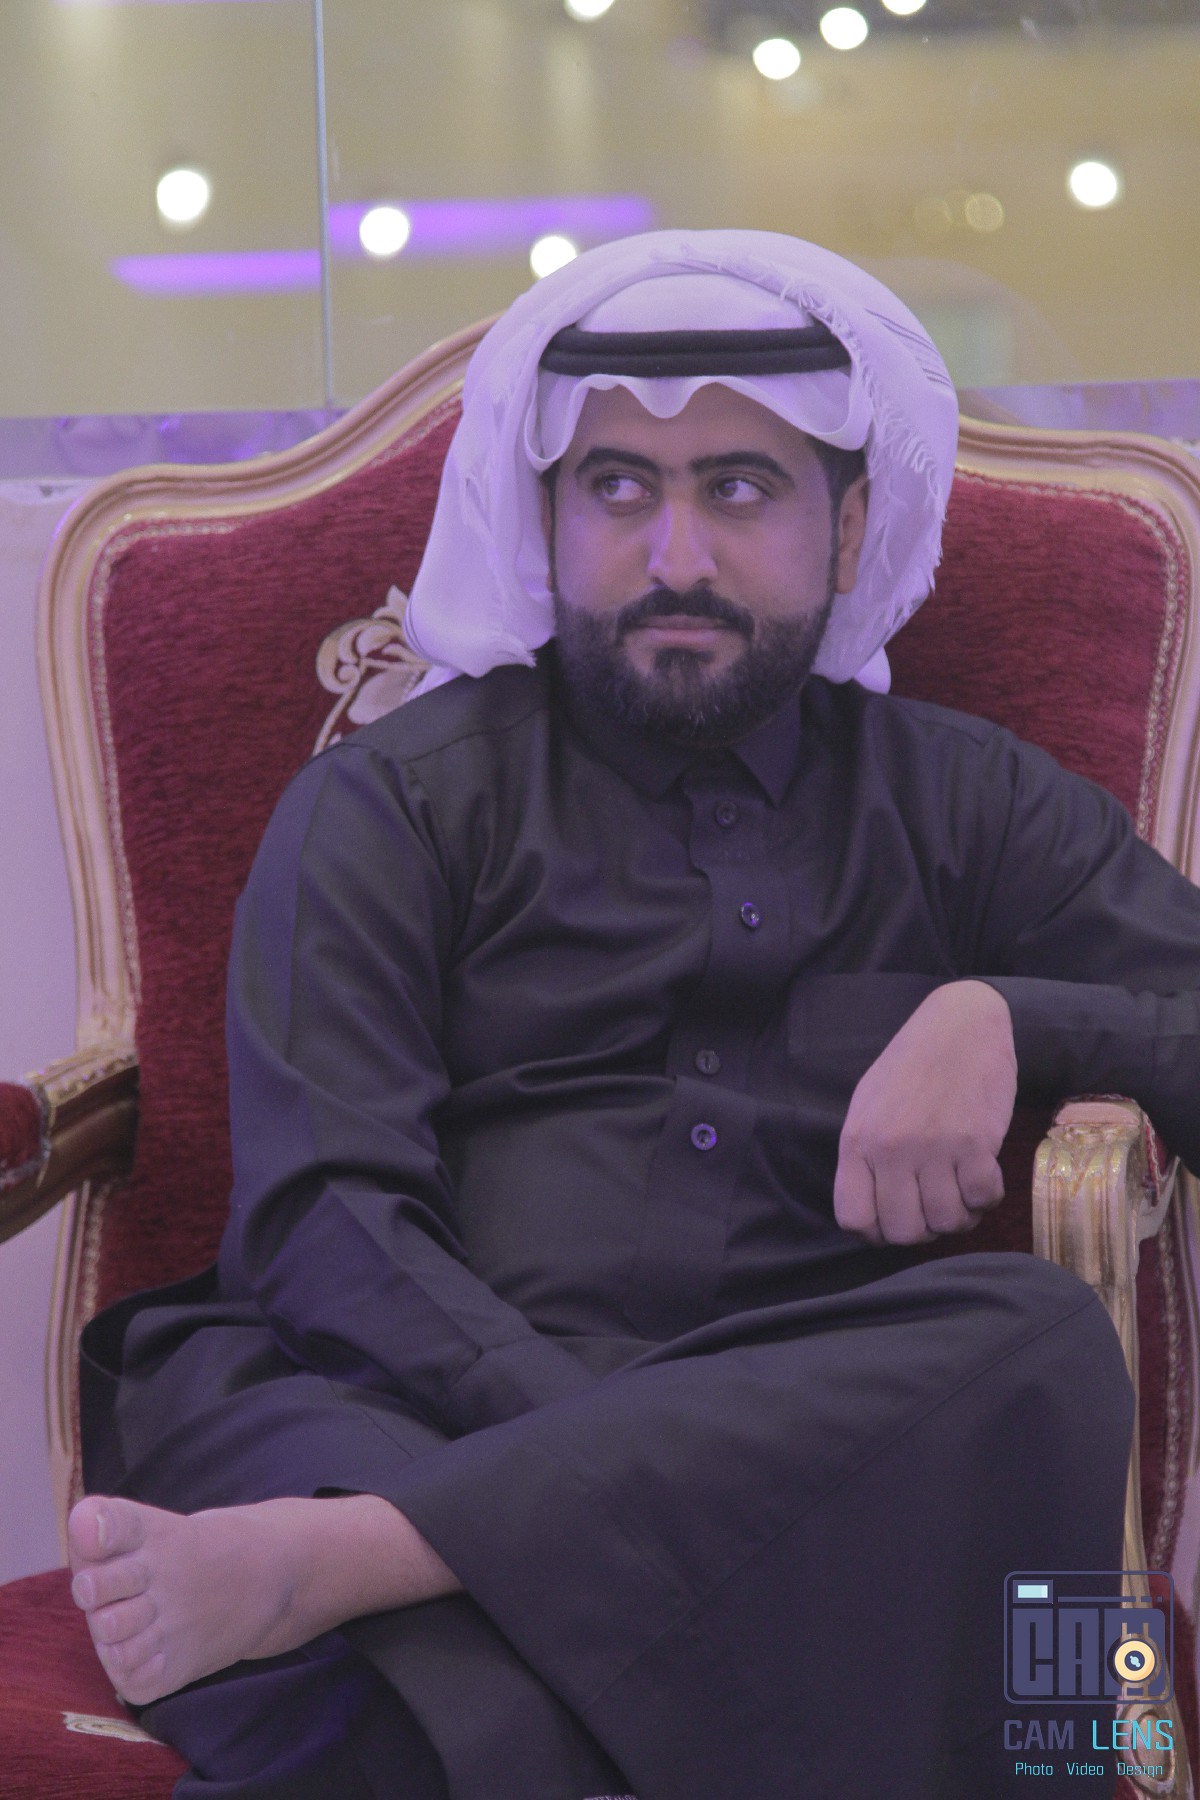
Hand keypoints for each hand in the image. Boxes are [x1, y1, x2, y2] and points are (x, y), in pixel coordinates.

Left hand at [833, 980, 1016, 1245]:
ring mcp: (933, 1147)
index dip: (876, 1232)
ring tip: (961, 1190)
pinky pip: (983, 1199)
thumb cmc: (911, 1065)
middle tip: (934, 1206)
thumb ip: (865, 1156)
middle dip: (923, 1230)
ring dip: (960, 1216)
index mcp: (857, 1141)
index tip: (894, 1220)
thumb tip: (871, 1213)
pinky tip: (983, 1175)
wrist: (960, 1024)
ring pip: (947, 1222)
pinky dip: (987, 1197)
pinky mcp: (975, 1143)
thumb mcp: (868, 1105)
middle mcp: (891, 1149)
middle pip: (904, 1231)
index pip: (854, 1218)